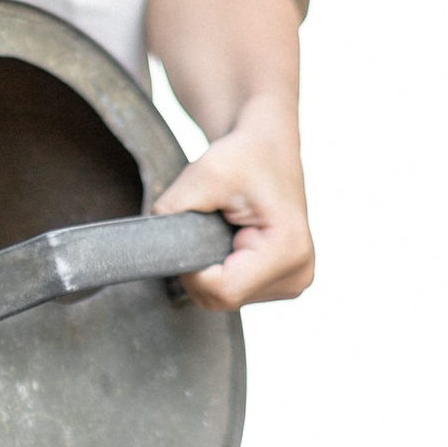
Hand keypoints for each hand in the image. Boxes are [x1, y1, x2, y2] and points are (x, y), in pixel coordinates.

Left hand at [154, 95, 313, 309]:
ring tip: (223, 229)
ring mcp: (293, 282)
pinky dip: (221, 270)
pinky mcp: (283, 283)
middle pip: (223, 300)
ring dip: (210, 268)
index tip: (186, 237)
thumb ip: (173, 210)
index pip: (224, 291)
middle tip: (202, 227)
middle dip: (199, 269)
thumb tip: (149, 245)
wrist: (267, 146)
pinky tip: (232, 241)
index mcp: (288, 250)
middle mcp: (298, 272)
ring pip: (226, 299)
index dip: (192, 272)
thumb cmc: (243, 155)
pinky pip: (235, 292)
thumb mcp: (204, 173)